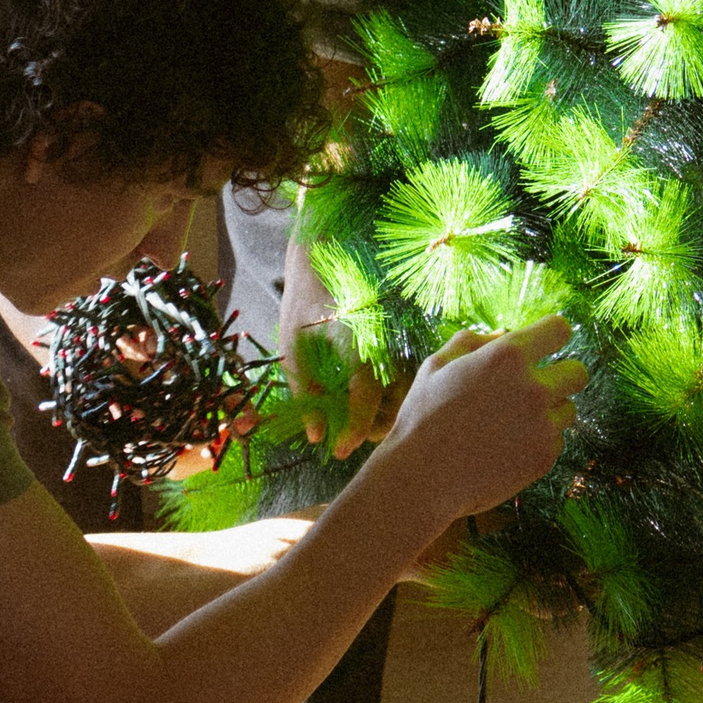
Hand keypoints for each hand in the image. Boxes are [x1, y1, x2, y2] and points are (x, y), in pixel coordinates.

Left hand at [277, 229, 394, 455]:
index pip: (365, 398)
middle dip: (378, 428)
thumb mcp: (292, 343)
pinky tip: (377, 401)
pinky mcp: (407, 334)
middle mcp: (387, 340)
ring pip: (410, 390)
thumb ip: (304, 390)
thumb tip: (316, 435)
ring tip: (364, 424)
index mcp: (357, 341)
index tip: (340, 451)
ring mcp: (401, 336)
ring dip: (391, 413)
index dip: (354, 431)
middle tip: (351, 440)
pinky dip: (398, 393)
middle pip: (398, 400)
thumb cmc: (304, 297)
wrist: (327, 251)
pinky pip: (410, 373)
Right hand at [380, 317, 584, 521]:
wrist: (420, 480)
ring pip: (569, 410)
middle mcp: (533, 388)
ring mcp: (542, 425)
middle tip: (534, 388)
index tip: (544, 346)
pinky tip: (507, 447)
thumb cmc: (422, 418)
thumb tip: (505, 333)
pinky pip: (558, 441)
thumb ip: (474, 341)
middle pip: (579, 372)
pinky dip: (539, 442)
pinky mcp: (543, 458)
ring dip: (549, 412)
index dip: (552, 335)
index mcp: (507, 356)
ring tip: (512, 423)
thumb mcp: (436, 366)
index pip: (560, 329)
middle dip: (561, 375)